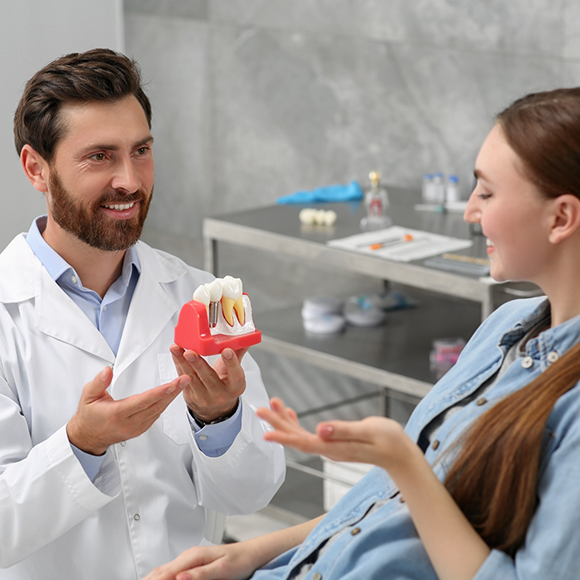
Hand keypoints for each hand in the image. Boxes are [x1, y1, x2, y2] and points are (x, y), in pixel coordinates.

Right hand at [67, 366, 189, 455]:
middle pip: (155, 406)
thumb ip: (99, 382)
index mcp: (117, 414)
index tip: (172, 384)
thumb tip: (108, 370)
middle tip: (185, 379)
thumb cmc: (88, 416)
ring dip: (171, 397)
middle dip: (172, 391)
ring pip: (158, 411)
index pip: (143, 401)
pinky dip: (165, 404)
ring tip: (182, 384)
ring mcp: (136, 428)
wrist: (87, 437)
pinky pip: (156, 416)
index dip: (159, 392)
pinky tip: (172, 395)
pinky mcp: (140, 430)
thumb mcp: (87, 396)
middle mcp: (129, 423)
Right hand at [143, 542, 254, 579]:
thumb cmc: (238, 561)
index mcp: (193, 557)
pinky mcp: (191, 564)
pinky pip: (169, 570)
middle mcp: (188, 557)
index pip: (165, 574)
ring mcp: (188, 559)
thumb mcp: (222, 570)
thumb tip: (180, 577)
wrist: (249, 553)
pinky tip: (155, 579)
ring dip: (151, 578)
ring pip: (162, 570)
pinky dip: (158, 576)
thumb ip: (201, 574)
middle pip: (160, 572)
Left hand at [170, 345, 247, 422]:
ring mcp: (204, 397)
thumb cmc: (226, 385)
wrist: (215, 408)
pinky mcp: (190, 396)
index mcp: (235, 387)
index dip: (231, 363)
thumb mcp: (235, 373)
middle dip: (198, 364)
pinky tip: (175, 354)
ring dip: (183, 362)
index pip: (235, 375)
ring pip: (192, 378)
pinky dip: (178, 364)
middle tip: (191, 352)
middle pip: (208, 377)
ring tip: (177, 349)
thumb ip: (238, 355)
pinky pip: (182, 379)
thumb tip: (245, 339)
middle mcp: (220, 394)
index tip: (227, 350)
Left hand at [256, 397, 410, 470]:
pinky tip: (290, 413)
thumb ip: (344, 431)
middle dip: (278, 423)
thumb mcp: (369, 432)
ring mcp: (330, 447)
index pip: (304, 442)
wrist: (400, 454)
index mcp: (335, 448)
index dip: (284, 436)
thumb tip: (319, 430)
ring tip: (272, 404)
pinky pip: (309, 434)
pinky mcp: (333, 443)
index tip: (266, 431)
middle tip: (260, 409)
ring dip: (285, 420)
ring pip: (301, 435)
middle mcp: (329, 449)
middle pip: (297, 438)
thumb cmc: (388, 441)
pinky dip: (297, 423)